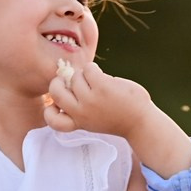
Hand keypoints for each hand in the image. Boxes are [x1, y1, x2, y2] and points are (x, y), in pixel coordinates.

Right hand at [42, 62, 158, 138]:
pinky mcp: (102, 87)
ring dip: (85, 74)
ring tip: (97, 81)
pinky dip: (94, 68)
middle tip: (72, 81)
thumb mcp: (94, 119)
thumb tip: (68, 78)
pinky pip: (89, 68)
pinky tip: (104, 76)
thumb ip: (80, 106)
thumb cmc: (118, 117)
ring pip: (75, 77)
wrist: (141, 122)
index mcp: (78, 122)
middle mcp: (81, 112)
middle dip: (59, 81)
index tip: (58, 105)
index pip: (52, 120)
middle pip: (56, 91)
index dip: (50, 110)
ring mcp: (91, 100)